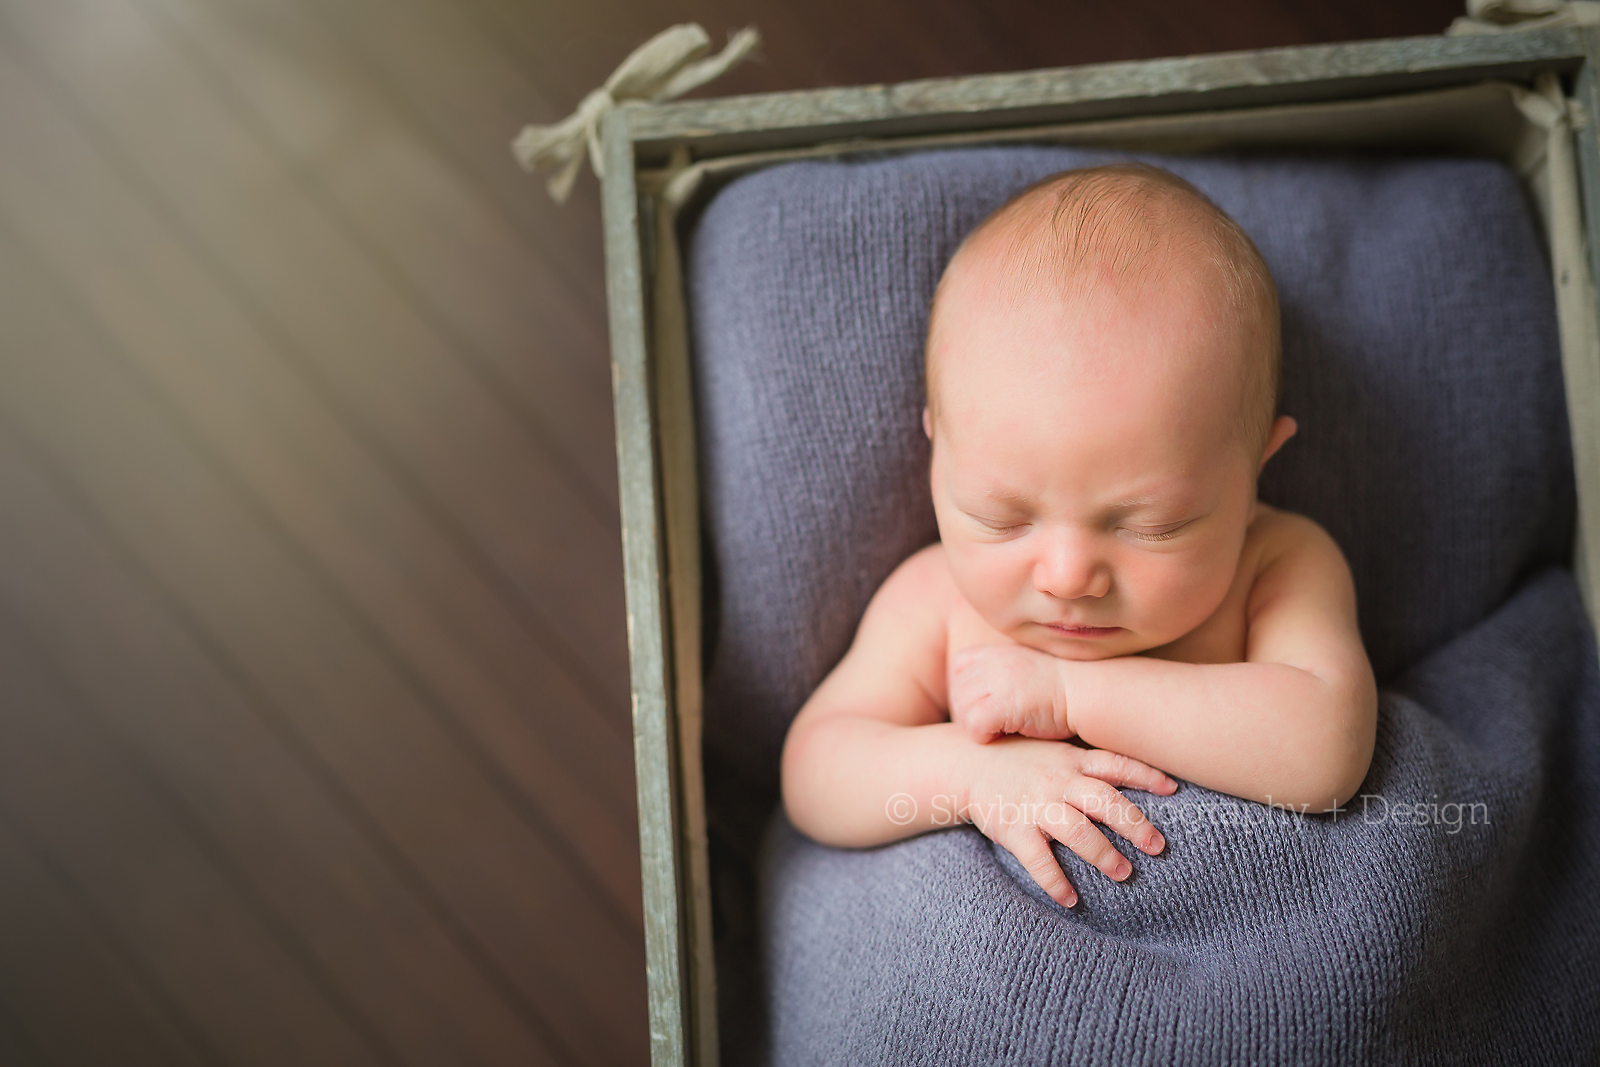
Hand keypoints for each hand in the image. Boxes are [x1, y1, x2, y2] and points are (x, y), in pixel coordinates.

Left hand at [949, 642, 1072, 742]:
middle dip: (971, 712)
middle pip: (958, 692)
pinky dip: (985, 737)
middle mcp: (992, 662)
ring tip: (1004, 729)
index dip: (968, 688)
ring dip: (979, 726)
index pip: (959, 665)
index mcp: (996, 651)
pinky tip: (1008, 735)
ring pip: (963, 712)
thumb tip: (975, 693)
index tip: (988, 702)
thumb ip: (1000, 672)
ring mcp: (995, 682)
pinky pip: (973, 727)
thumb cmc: (1062, 688)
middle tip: (996, 723)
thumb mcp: (1026, 667)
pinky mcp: (1001, 706)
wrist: (1088, 693)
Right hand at [962, 736, 1174, 907]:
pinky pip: (1039, 860)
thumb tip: (1140, 779)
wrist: (967, 763)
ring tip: (1123, 874)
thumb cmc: (1020, 759)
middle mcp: (1057, 781)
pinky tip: (1071, 900)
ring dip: (1103, 855)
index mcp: (1072, 760)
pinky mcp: (1013, 829)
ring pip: (1077, 831)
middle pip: (1104, 801)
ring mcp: (1035, 805)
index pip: (1115, 765)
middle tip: (1157, 847)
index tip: (1174, 789)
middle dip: (1134, 825)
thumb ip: (1089, 764)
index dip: (1146, 776)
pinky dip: (1056, 882)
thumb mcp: (1055, 751)